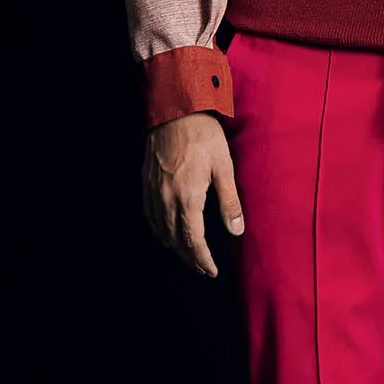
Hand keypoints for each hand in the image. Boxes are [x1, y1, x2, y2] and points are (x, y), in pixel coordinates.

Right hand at [142, 113, 245, 277]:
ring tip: (188, 255)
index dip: (202, 259)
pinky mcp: (147, 183)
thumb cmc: (204, 137)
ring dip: (174, 247)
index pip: (193, 240)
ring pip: (161, 230)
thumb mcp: (224, 168)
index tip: (211, 271)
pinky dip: (158, 230)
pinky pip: (150, 215)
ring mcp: (153, 191)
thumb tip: (237, 231)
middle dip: (189, 258)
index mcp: (187, 198)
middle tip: (202, 268)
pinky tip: (166, 233)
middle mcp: (166, 199)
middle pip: (175, 240)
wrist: (175, 111)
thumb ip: (229, 202)